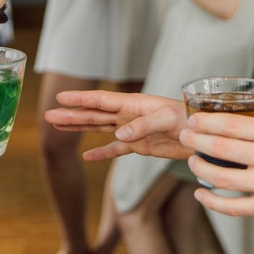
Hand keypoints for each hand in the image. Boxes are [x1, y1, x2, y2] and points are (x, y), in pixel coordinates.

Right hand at [46, 90, 191, 161]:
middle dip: (71, 115)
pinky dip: (102, 153)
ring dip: (80, 128)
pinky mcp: (140, 146)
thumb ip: (143, 125)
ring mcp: (133, 130)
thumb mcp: (167, 120)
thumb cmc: (189, 120)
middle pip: (94, 114)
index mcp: (133, 104)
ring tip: (59, 127)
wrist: (205, 135)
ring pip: (100, 128)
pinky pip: (116, 149)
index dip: (80, 99)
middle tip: (48, 115)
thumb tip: (119, 133)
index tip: (60, 97)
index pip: (101, 100)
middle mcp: (129, 115)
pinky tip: (87, 157)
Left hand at [178, 108, 253, 224]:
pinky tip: (201, 194)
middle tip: (185, 136)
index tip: (193, 119)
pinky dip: (212, 202)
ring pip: (222, 178)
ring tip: (191, 161)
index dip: (205, 121)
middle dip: (195, 141)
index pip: (231, 124)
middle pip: (220, 148)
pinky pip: (233, 208)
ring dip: (200, 168)